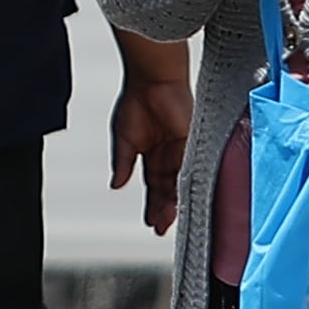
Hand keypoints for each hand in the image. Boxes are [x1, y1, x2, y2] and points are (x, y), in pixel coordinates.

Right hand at [109, 60, 193, 234]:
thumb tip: (116, 185)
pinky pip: (191, 168)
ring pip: (180, 183)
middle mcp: (169, 156)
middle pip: (168, 189)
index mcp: (153, 155)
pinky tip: (181, 199)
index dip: (153, 205)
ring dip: (174, 202)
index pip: (155, 187)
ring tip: (169, 220)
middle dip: (164, 209)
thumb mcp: (125, 139)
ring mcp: (182, 151)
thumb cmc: (137, 101)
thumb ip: (122, 163)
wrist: (153, 80)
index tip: (151, 222)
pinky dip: (186, 184)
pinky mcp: (192, 143)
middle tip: (161, 228)